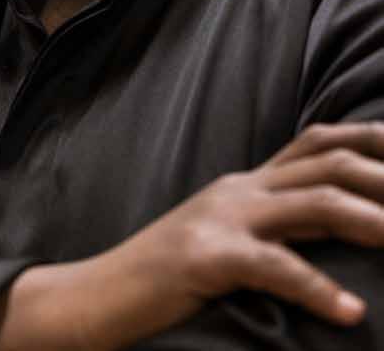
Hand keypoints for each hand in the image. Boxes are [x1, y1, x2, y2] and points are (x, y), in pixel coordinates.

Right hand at [0, 122, 383, 350]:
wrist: (98, 294)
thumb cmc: (169, 277)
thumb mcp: (229, 239)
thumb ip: (275, 226)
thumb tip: (339, 227)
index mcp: (248, 183)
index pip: (318, 142)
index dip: (369, 140)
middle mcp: (241, 189)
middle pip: (327, 163)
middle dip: (382, 176)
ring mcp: (221, 218)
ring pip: (311, 204)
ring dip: (367, 219)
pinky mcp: (204, 256)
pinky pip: (272, 266)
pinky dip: (317, 288)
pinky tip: (349, 314)